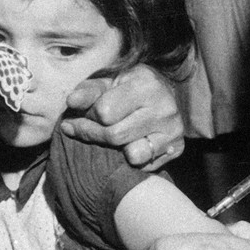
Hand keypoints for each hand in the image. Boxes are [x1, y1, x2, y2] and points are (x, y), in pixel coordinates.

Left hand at [60, 63, 184, 169]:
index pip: (104, 112)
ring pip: (132, 155)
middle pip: (115, 135)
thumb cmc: (127, 89)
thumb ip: (88, 92)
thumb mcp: (107, 83)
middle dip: (95, 135)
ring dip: (115, 150)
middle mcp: (164, 107)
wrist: (164, 94)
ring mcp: (173, 130)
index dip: (88, 117)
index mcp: (146, 84)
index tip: (84, 115)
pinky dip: (131, 160)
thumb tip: (72, 102)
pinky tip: (129, 145)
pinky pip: (145, 166)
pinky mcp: (177, 148)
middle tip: (88, 130)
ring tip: (112, 139)